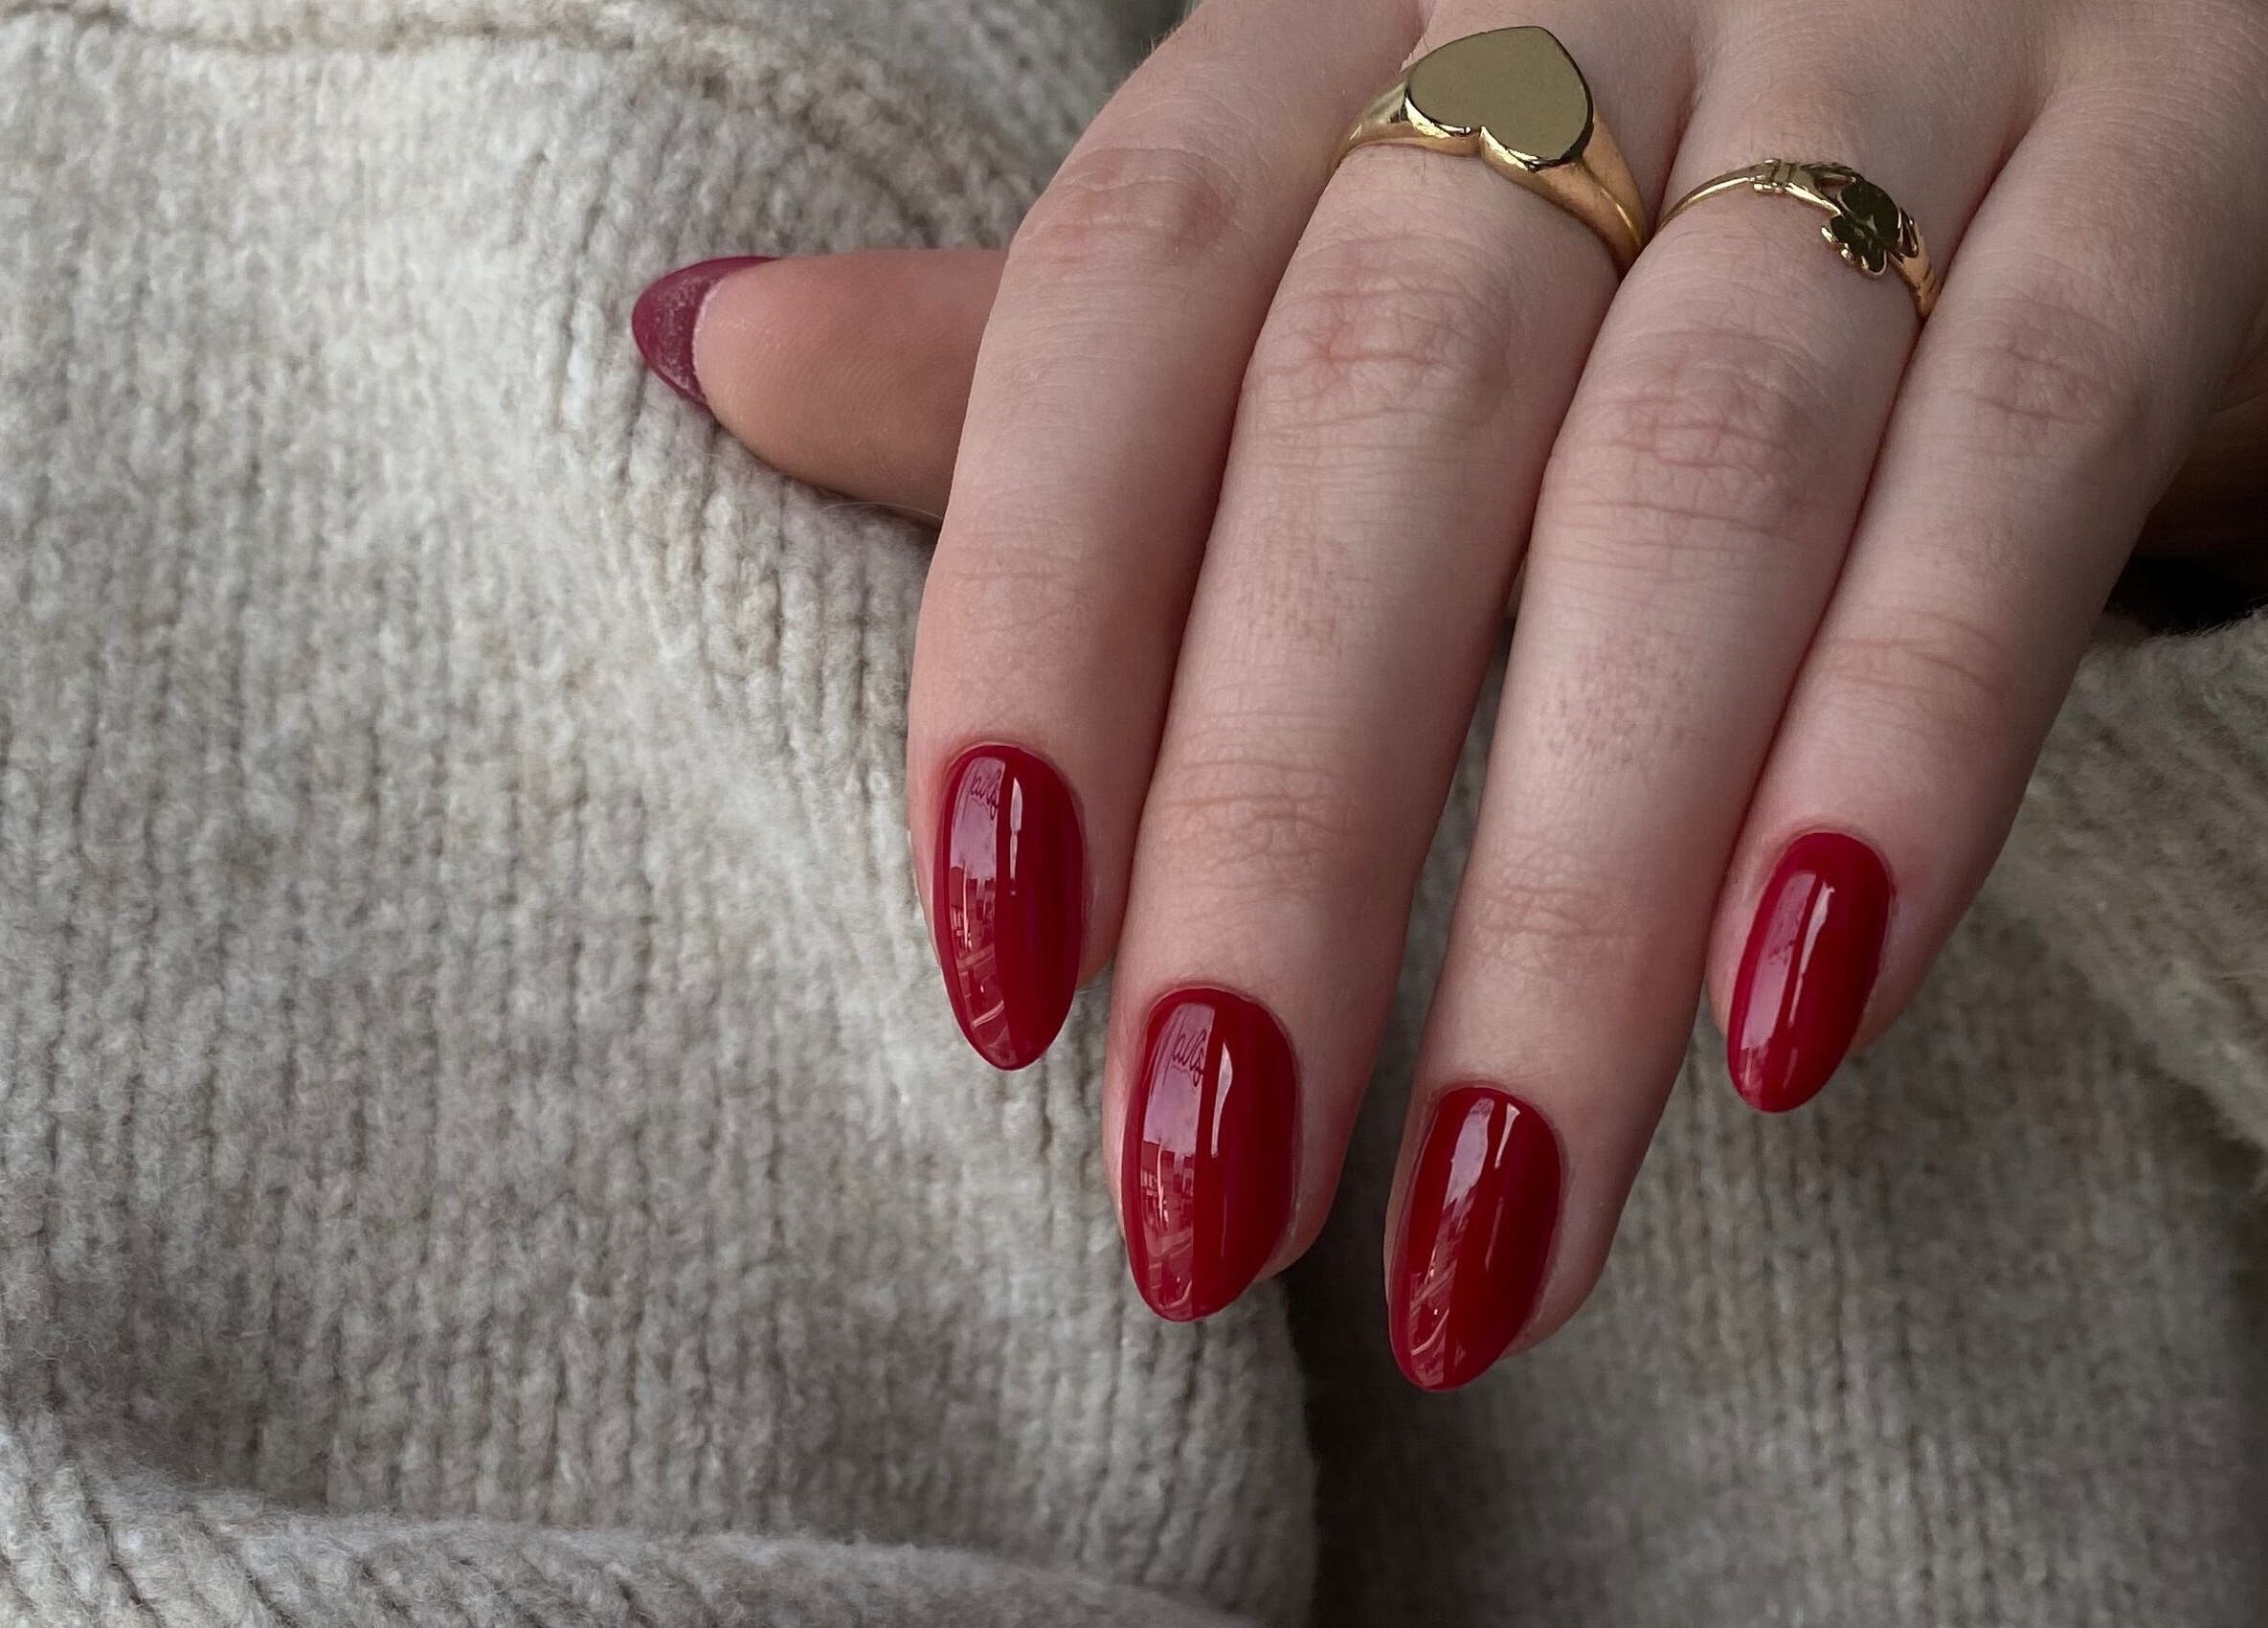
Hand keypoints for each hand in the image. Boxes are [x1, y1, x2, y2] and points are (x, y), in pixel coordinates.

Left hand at [635, 0, 2267, 1387]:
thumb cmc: (1615, 172)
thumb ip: (1052, 328)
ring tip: (1478, 1231)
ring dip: (1575, 894)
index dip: (1036, 624)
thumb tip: (702, 350)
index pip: (1127, 290)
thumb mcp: (1329, 220)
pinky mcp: (2161, 181)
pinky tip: (1788, 1027)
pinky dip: (1903, 751)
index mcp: (1348, 17)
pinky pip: (2024, 459)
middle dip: (1283, 827)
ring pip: (1703, 477)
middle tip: (1207, 1193)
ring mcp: (1899, 65)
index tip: (996, 971)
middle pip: (1390, 410)